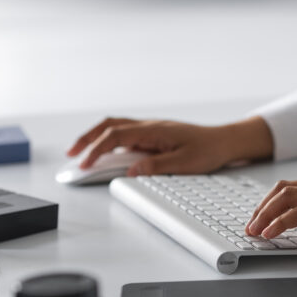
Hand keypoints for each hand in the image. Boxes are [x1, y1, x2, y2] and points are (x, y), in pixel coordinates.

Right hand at [66, 116, 273, 175]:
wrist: (225, 141)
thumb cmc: (209, 150)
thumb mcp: (185, 162)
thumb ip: (157, 166)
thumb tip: (131, 170)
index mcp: (155, 130)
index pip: (117, 135)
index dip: (97, 149)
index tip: (85, 164)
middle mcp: (150, 126)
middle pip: (111, 126)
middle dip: (88, 138)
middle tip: (72, 155)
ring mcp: (152, 130)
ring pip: (117, 128)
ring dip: (98, 139)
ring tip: (83, 154)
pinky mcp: (155, 136)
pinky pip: (127, 135)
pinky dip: (111, 142)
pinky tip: (108, 154)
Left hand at [246, 181, 296, 259]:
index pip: (294, 188)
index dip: (272, 202)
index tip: (261, 218)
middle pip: (285, 188)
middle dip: (262, 206)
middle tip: (251, 225)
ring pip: (288, 197)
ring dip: (265, 214)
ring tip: (254, 231)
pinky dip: (280, 222)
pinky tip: (270, 233)